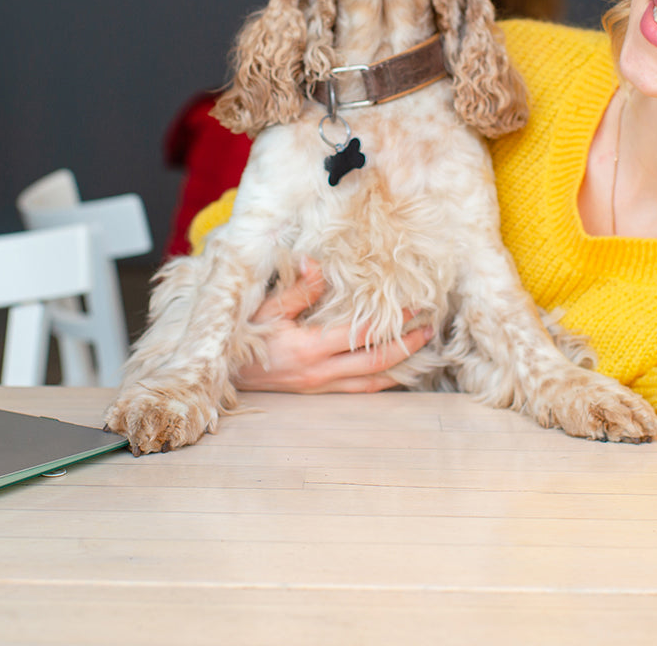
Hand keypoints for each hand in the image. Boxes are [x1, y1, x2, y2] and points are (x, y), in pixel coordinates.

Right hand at [233, 260, 434, 393]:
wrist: (225, 379)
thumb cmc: (243, 338)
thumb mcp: (266, 309)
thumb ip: (298, 289)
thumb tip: (316, 262)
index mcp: (310, 347)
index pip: (363, 333)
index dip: (393, 321)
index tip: (417, 307)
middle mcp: (321, 371)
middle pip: (377, 360)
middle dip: (408, 344)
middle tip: (431, 328)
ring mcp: (321, 387)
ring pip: (372, 381)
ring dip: (402, 365)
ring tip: (425, 349)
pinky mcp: (319, 394)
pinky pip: (359, 391)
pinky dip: (383, 382)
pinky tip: (398, 372)